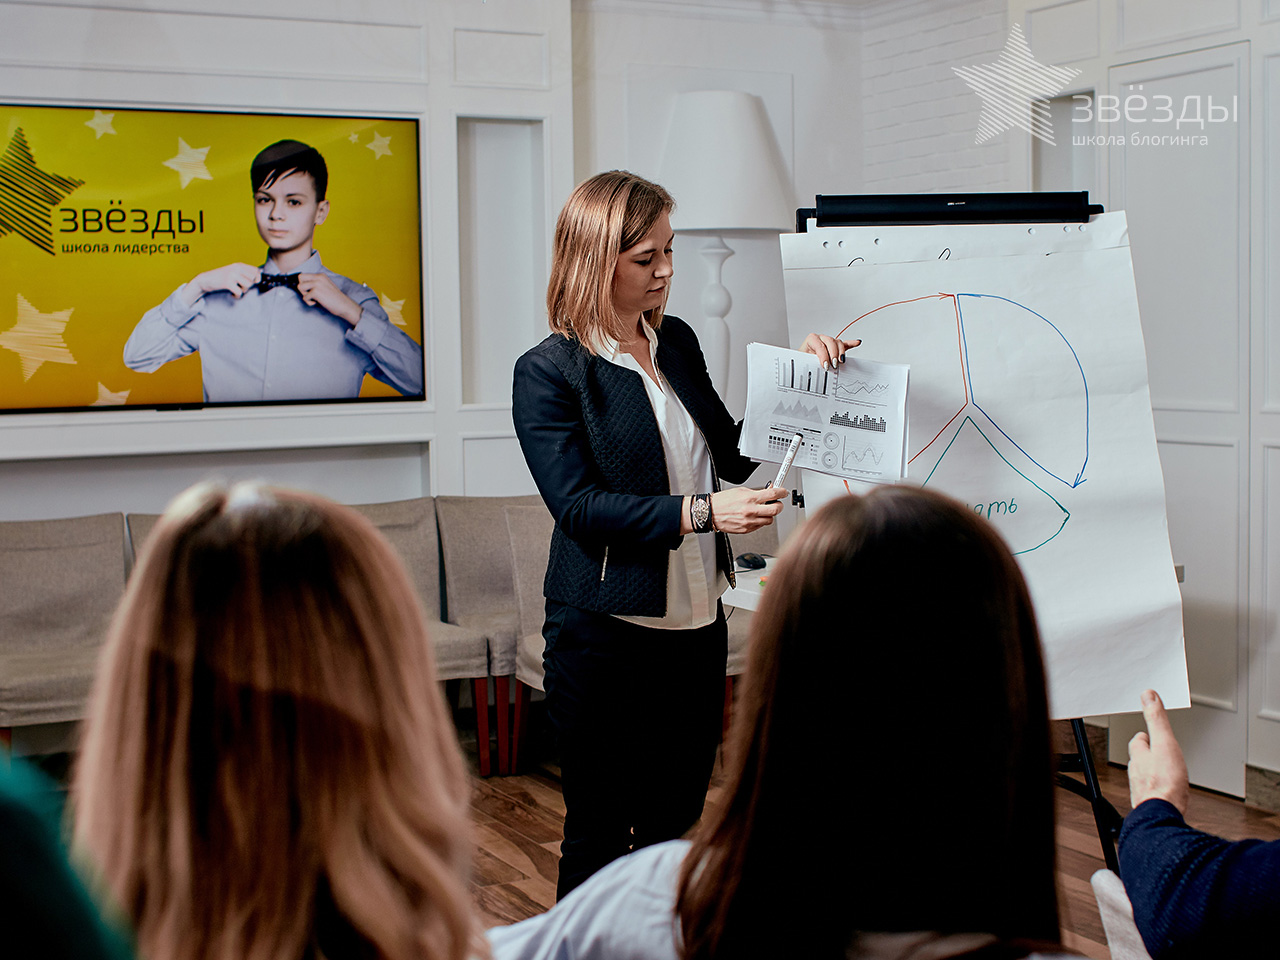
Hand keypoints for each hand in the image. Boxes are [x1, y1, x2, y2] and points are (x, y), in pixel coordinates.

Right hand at [182, 263, 260, 305]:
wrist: (205, 280)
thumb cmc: (221, 278)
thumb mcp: (233, 272)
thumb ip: (244, 273)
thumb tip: (260, 275)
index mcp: (239, 265)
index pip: (256, 271)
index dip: (257, 278)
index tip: (254, 283)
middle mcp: (236, 268)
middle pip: (253, 279)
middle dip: (249, 286)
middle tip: (240, 287)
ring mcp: (232, 275)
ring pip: (248, 286)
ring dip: (243, 291)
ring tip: (236, 290)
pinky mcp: (227, 282)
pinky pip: (240, 292)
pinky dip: (236, 296)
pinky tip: (232, 294)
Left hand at [296, 273, 362, 325]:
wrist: (344, 305)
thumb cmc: (335, 298)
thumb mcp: (325, 286)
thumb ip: (315, 283)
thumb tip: (302, 286)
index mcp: (321, 275)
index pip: (304, 275)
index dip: (304, 283)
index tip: (309, 291)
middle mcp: (318, 277)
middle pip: (300, 278)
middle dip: (302, 287)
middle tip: (309, 294)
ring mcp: (317, 284)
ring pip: (300, 287)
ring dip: (305, 295)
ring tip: (313, 299)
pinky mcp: (316, 291)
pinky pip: (305, 297)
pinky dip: (309, 302)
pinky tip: (317, 303)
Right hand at [710, 485, 785, 534]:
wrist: (710, 513)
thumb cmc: (723, 501)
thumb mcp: (741, 491)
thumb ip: (756, 492)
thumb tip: (769, 491)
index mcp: (750, 498)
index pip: (773, 494)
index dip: (782, 492)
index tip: (783, 492)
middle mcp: (751, 511)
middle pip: (776, 510)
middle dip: (779, 505)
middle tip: (776, 502)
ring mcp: (750, 522)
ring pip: (770, 520)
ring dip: (769, 514)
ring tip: (762, 510)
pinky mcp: (747, 530)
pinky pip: (760, 526)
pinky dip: (760, 521)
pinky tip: (754, 516)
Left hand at [800, 333, 860, 370]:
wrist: (800, 360)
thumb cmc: (801, 360)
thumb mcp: (801, 362)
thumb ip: (808, 364)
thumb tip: (812, 372)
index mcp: (812, 340)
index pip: (819, 345)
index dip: (823, 355)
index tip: (825, 366)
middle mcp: (821, 339)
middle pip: (831, 342)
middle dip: (833, 354)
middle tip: (834, 365)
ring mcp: (829, 342)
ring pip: (838, 343)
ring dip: (841, 352)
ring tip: (841, 361)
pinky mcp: (835, 347)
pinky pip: (845, 344)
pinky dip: (851, 343)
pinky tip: (857, 342)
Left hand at [1127, 689, 1189, 815]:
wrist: (1163, 816)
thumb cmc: (1165, 783)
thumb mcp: (1165, 744)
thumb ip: (1157, 720)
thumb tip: (1148, 696)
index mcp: (1140, 756)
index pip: (1138, 741)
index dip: (1145, 736)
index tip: (1149, 733)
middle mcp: (1137, 772)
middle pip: (1140, 759)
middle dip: (1148, 755)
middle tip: (1158, 752)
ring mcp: (1142, 789)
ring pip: (1145, 777)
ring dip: (1153, 773)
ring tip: (1163, 771)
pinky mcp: (1150, 805)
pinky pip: (1153, 794)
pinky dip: (1159, 791)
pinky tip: (1167, 794)